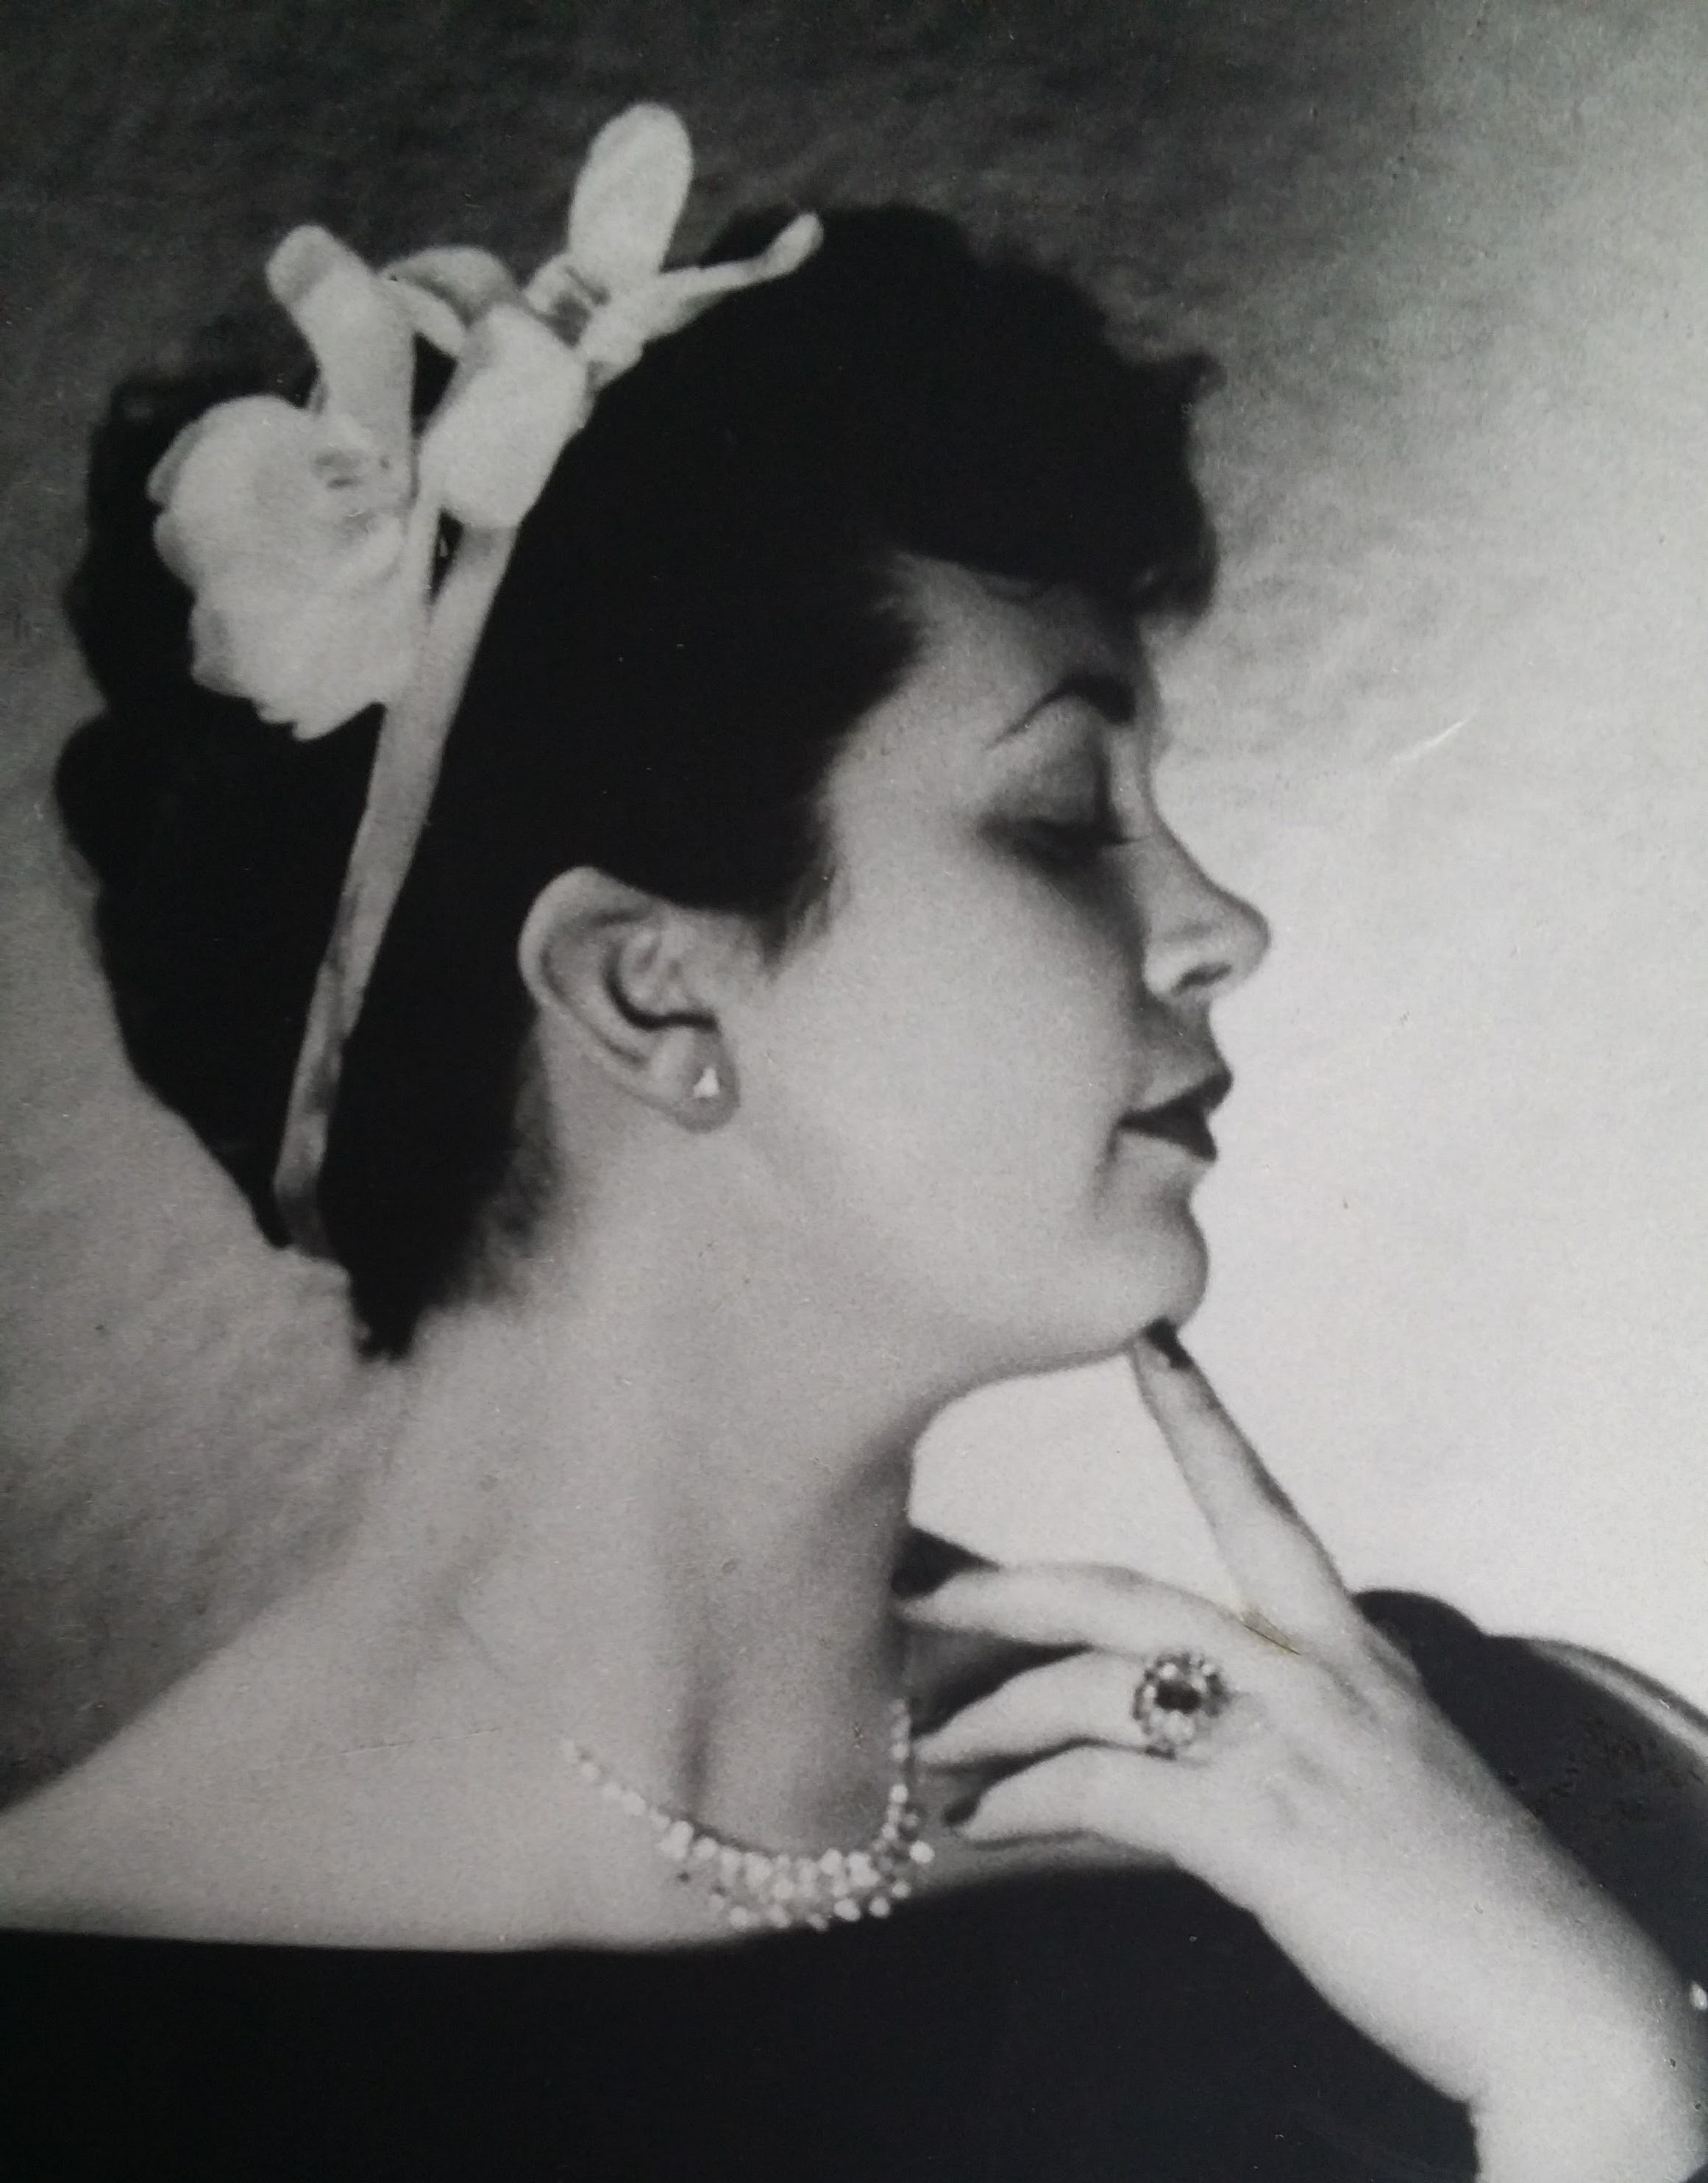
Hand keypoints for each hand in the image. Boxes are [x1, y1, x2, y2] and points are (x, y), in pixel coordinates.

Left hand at [901, 1327, 1707, 2182]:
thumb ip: (1297, 1722)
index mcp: (1349, 1648)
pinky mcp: (1256, 1829)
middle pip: (1123, 1594)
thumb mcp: (1387, 1767)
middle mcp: (1310, 1674)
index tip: (1150, 1339)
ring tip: (935, 1755)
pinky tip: (980, 1829)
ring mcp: (1281, 1746)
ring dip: (994, 1719)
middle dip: (1007, 1590)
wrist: (1556, 1994)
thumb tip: (1188, 1730)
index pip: (1261, 1506)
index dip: (1201, 1418)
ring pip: (1093, 1689)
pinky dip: (1024, 1804)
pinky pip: (1100, 1790)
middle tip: (915, 1593)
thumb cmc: (1465, 1890)